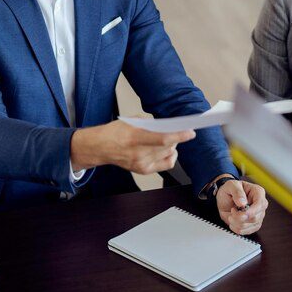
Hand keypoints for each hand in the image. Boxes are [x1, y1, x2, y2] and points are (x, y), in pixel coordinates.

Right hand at [70, 121, 194, 173]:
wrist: (101, 147)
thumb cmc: (115, 132)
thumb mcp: (132, 121)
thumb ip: (151, 124)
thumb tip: (169, 126)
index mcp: (134, 137)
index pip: (163, 138)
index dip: (179, 135)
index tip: (190, 132)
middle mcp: (138, 153)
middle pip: (167, 146)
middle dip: (176, 137)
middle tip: (177, 130)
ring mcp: (141, 163)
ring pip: (168, 154)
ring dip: (172, 145)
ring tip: (167, 139)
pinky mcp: (143, 170)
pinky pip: (166, 164)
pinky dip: (169, 156)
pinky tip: (166, 150)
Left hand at [215, 178, 267, 235]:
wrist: (225, 198)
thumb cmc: (230, 190)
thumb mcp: (231, 185)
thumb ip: (237, 192)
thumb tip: (243, 203)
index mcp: (258, 192)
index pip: (260, 204)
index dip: (251, 211)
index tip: (240, 213)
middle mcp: (261, 204)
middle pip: (255, 218)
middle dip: (240, 218)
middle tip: (232, 211)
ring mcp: (258, 215)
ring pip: (251, 226)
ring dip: (237, 223)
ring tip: (231, 216)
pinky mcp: (254, 224)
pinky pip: (248, 231)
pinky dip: (238, 229)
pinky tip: (233, 222)